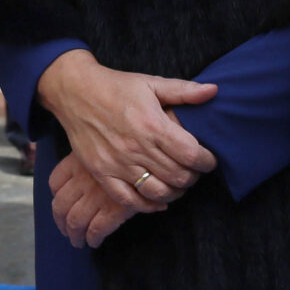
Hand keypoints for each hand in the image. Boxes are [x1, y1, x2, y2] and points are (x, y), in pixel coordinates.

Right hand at [33, 49, 217, 212]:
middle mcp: (137, 147)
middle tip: (194, 171)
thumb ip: (184, 91)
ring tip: (178, 185)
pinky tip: (158, 201)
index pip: (191, 154)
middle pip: (178, 176)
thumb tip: (213, 91)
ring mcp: (118, 163)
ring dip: (174, 193)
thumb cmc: (117, 87)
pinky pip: (128, 200)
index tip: (209, 160)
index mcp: (153, 125)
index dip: (207, 161)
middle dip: (193, 177)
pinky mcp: (102, 173)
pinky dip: (147, 206)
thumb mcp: (151, 83)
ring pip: (157, 192)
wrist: (76, 92)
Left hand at [49, 151, 146, 247]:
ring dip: (74, 235)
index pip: (56, 181)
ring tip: (78, 242)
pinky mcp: (112, 209)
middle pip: (61, 206)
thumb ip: (97, 157)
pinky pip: (96, 229)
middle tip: (66, 231)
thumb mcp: (107, 144)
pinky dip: (92, 238)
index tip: (60, 204)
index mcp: (78, 161)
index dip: (56, 196)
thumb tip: (91, 172)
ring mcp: (96, 195)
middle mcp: (82, 179)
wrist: (156, 156)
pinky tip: (94, 242)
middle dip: (61, 222)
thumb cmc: (133, 146)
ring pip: (75, 221)